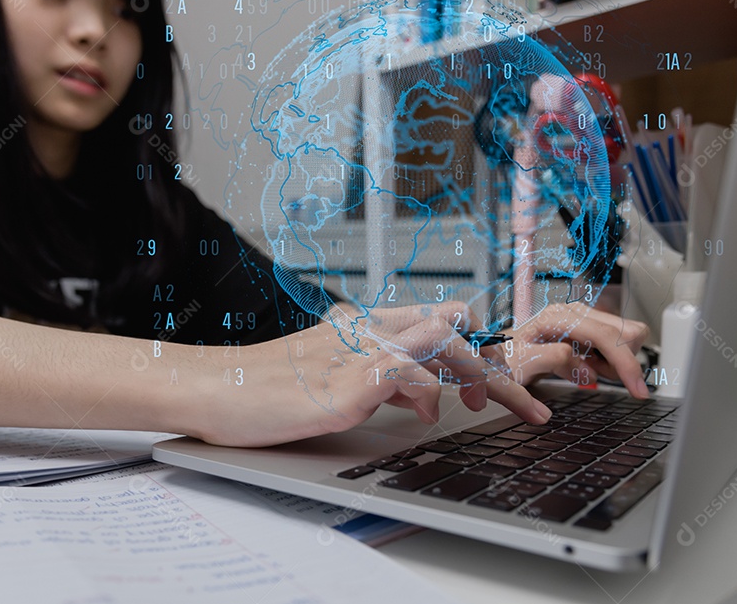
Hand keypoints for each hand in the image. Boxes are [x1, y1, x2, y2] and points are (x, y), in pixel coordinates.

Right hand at [191, 302, 551, 446]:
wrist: (210, 389)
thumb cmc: (262, 389)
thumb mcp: (333, 381)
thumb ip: (382, 381)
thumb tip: (428, 393)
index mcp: (360, 324)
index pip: (436, 322)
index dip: (478, 350)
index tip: (502, 382)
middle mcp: (362, 328)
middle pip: (450, 330)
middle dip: (498, 367)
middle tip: (526, 403)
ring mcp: (353, 349)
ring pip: (439, 339)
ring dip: (478, 373)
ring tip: (485, 405)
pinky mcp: (342, 379)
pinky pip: (405, 371)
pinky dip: (428, 392)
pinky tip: (429, 415)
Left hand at [503, 303, 649, 397]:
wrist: (496, 355)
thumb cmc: (505, 359)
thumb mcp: (523, 364)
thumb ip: (554, 362)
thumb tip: (588, 371)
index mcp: (559, 317)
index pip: (607, 336)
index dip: (626, 364)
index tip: (637, 390)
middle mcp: (574, 311)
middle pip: (628, 332)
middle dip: (620, 361)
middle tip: (594, 373)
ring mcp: (582, 317)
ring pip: (627, 335)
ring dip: (616, 360)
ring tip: (588, 367)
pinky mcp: (587, 326)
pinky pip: (617, 342)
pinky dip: (610, 359)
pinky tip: (588, 364)